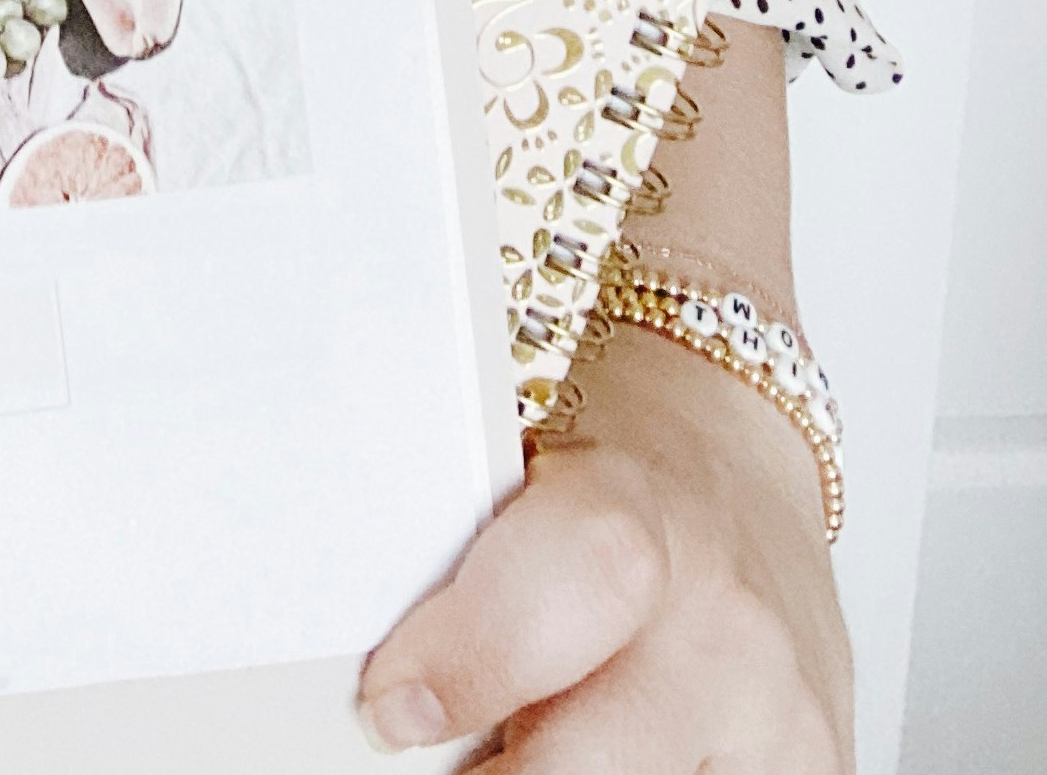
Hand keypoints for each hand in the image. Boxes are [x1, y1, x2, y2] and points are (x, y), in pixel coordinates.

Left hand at [358, 323, 851, 769]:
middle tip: (440, 749)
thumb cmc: (615, 463)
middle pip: (589, 754)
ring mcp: (782, 714)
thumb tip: (387, 690)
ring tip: (527, 730)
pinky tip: (600, 746)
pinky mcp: (815, 769)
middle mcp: (727, 623)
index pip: (560, 592)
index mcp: (637, 512)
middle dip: (493, 773)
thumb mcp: (524, 474)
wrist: (736, 459)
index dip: (470, 661)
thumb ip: (471, 574)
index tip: (392, 708)